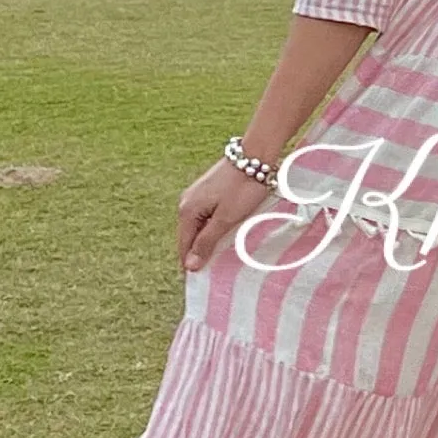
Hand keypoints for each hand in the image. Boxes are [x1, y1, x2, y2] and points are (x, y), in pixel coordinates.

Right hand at [176, 154, 271, 275]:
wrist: (254, 156)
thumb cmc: (242, 188)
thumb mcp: (225, 219)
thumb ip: (207, 242)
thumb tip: (189, 265)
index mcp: (187, 211)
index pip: (183, 246)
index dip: (191, 264)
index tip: (202, 281)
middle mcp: (186, 202)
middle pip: (188, 237)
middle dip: (198, 254)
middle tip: (213, 272)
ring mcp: (196, 195)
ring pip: (197, 227)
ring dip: (206, 241)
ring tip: (219, 256)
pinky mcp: (207, 191)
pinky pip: (204, 217)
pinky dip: (211, 228)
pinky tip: (223, 235)